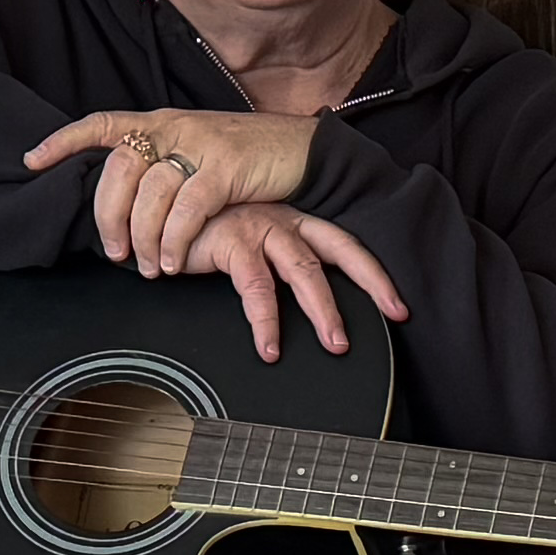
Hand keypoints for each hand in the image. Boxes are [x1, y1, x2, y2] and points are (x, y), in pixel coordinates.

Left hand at [30, 103, 318, 275]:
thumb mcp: (196, 155)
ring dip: (144, 237)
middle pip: (120, 166)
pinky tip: (174, 262)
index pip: (103, 122)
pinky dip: (176, 239)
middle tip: (114, 253)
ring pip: (151, 193)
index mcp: (162, 122)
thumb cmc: (247, 161)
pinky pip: (188, 208)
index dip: (65, 140)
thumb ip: (162, 171)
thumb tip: (125, 206)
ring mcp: (201, 144)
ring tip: (151, 267)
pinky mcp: (228, 166)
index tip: (32, 160)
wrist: (304, 150)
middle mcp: (175, 127)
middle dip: (109, 216)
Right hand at [173, 197, 405, 363]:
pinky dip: (265, 321)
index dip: (374, 275)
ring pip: (304, 270)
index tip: (398, 306)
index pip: (345, 246)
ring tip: (335, 344)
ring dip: (323, 310)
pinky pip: (256, 288)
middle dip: (369, 284)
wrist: (158, 208)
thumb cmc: (202, 229)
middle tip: (391, 315)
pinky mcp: (232, 240)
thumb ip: (272, 270)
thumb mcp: (247, 246)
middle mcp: (284, 221)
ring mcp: (260, 227)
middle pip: (338, 251)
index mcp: (293, 222)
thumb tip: (302, 310)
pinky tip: (269, 346)